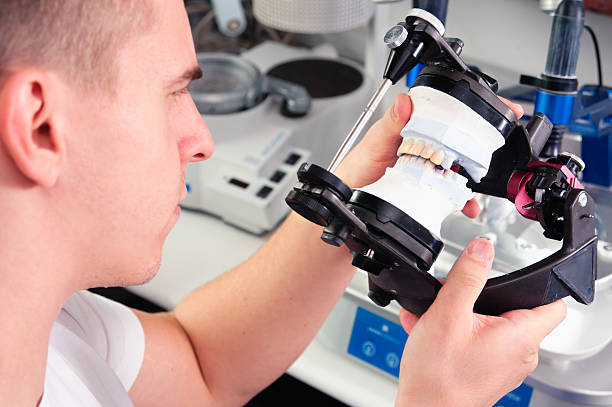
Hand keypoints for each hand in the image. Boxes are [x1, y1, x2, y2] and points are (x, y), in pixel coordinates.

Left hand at [334, 94, 523, 217]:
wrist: (349, 203)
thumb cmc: (356, 170)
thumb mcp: (374, 143)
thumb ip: (391, 124)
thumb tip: (405, 101)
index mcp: (412, 128)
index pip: (445, 113)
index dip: (469, 110)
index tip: (494, 108)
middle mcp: (422, 146)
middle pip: (459, 142)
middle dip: (480, 147)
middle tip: (494, 150)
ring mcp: (426, 168)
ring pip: (459, 168)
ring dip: (472, 178)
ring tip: (477, 186)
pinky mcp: (427, 189)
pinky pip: (451, 193)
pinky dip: (463, 200)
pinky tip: (466, 205)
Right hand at [395, 238, 565, 406]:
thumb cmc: (438, 376)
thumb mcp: (448, 314)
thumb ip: (467, 277)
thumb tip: (482, 248)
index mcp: (520, 337)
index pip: (554, 304)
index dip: (540, 283)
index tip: (517, 273)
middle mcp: (518, 354)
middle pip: (513, 309)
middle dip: (480, 296)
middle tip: (455, 294)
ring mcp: (502, 365)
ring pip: (489, 324)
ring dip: (460, 313)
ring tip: (435, 314)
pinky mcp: (485, 371)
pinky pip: (476, 340)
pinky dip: (455, 331)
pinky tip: (428, 329)